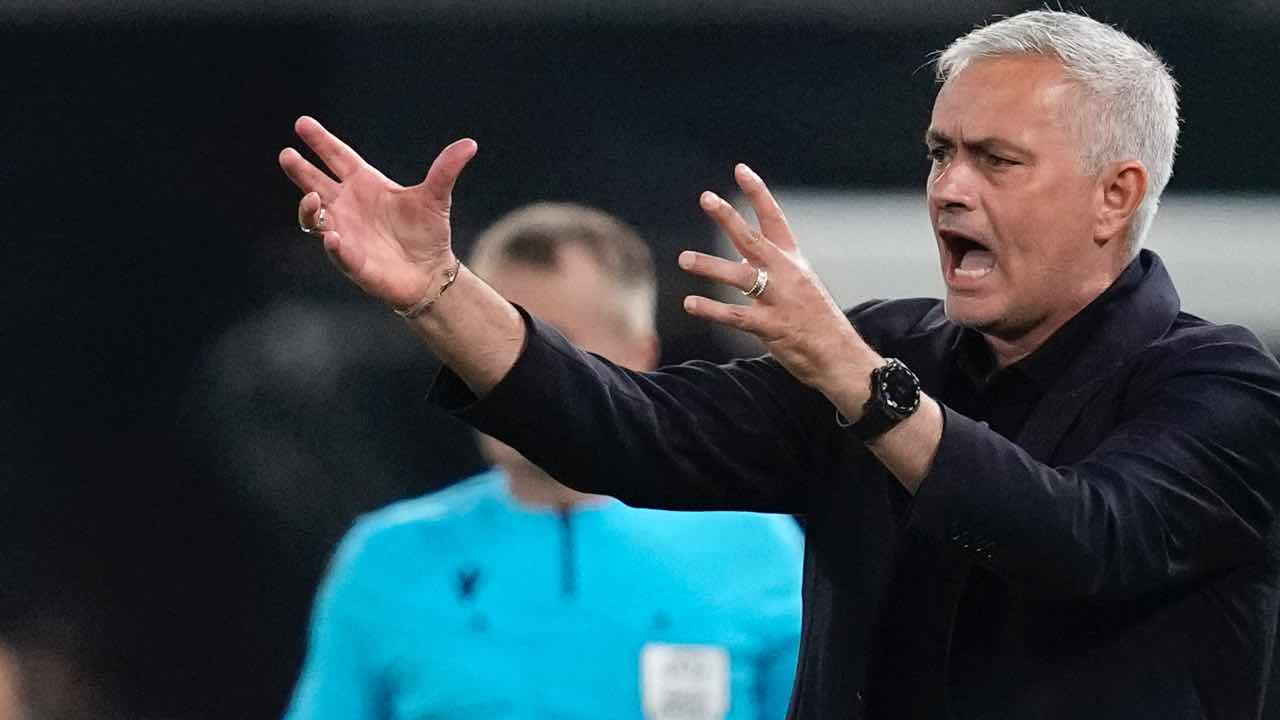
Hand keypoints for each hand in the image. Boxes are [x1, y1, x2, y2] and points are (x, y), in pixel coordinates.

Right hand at [278, 116, 477, 309]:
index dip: (321, 142)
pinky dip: (333, 244)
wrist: (430, 271)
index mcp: (365, 184)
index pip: (337, 157)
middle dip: (301, 170)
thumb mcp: (436, 197)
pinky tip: (333, 236)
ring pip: (314, 217)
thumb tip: (470, 144)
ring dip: (309, 208)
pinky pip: (336, 250)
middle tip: (287, 155)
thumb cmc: (427, 232)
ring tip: (312, 198)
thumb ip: (446, 170)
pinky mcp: (351, 259)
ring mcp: (344, 231)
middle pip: (316, 183)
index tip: (302, 124)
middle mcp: (348, 205)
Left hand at [679, 164, 878, 398]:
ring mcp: (780, 300)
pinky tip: (690, 303)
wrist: (841, 356)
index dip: (758, 193)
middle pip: (754, 239)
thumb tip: (742, 255)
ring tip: (684, 258)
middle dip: (729, 217)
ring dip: (710, 265)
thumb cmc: (817, 321)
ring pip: (741, 276)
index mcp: (795, 261)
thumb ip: (770, 269)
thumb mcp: (799, 286)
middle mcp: (788, 274)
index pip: (775, 219)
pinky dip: (712, 309)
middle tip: (707, 198)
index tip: (740, 170)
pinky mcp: (773, 327)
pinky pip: (737, 315)